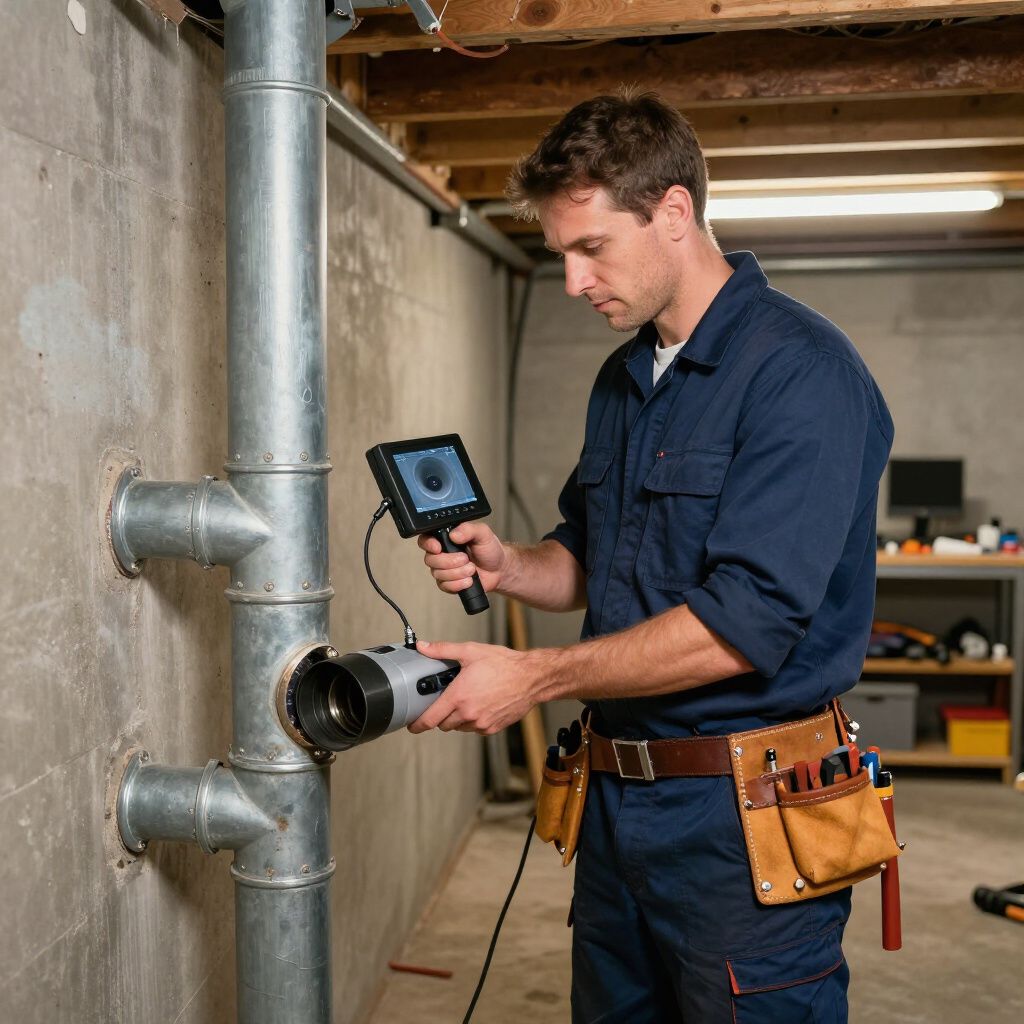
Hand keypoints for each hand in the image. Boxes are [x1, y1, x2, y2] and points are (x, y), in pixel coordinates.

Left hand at [408, 640, 542, 734]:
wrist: (531, 678)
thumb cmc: (504, 665)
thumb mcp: (471, 651)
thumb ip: (443, 650)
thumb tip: (423, 647)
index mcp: (459, 696)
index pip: (430, 719)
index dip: (418, 724)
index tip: (412, 725)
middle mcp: (468, 713)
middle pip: (443, 724)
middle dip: (441, 714)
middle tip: (447, 700)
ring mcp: (481, 723)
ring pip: (459, 727)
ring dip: (457, 718)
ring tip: (467, 699)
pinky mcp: (492, 728)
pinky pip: (474, 729)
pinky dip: (473, 720)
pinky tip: (480, 704)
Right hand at [416, 522, 509, 595]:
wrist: (499, 569)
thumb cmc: (489, 550)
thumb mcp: (482, 533)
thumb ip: (468, 529)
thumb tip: (454, 534)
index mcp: (446, 538)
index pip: (426, 539)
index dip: (428, 544)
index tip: (438, 548)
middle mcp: (442, 554)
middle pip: (430, 559)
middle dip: (450, 562)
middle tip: (466, 559)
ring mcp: (444, 569)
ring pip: (438, 574)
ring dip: (457, 573)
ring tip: (472, 569)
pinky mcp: (448, 583)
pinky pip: (445, 586)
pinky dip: (459, 584)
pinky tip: (469, 580)